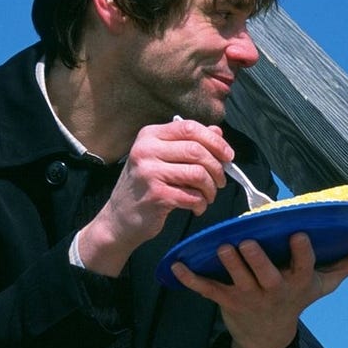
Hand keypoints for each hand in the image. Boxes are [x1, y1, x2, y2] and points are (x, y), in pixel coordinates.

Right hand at [78, 118, 233, 275]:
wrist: (119, 219)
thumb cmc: (145, 186)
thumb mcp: (162, 158)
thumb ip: (188, 143)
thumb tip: (217, 131)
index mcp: (149, 135)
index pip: (189, 127)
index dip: (215, 140)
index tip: (228, 156)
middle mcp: (146, 150)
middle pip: (197, 150)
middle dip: (217, 168)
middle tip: (220, 181)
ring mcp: (149, 173)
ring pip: (198, 174)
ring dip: (211, 189)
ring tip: (208, 196)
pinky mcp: (156, 196)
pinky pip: (192, 196)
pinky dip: (201, 204)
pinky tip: (197, 208)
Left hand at [170, 232, 347, 347]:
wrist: (267, 336)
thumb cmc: (298, 298)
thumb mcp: (325, 284)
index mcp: (298, 283)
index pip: (303, 268)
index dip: (301, 254)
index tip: (299, 236)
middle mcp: (274, 290)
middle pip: (267, 275)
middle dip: (257, 260)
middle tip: (248, 242)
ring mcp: (249, 297)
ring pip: (238, 279)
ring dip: (228, 264)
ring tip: (221, 246)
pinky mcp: (226, 301)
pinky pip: (207, 290)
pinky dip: (190, 279)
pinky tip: (176, 266)